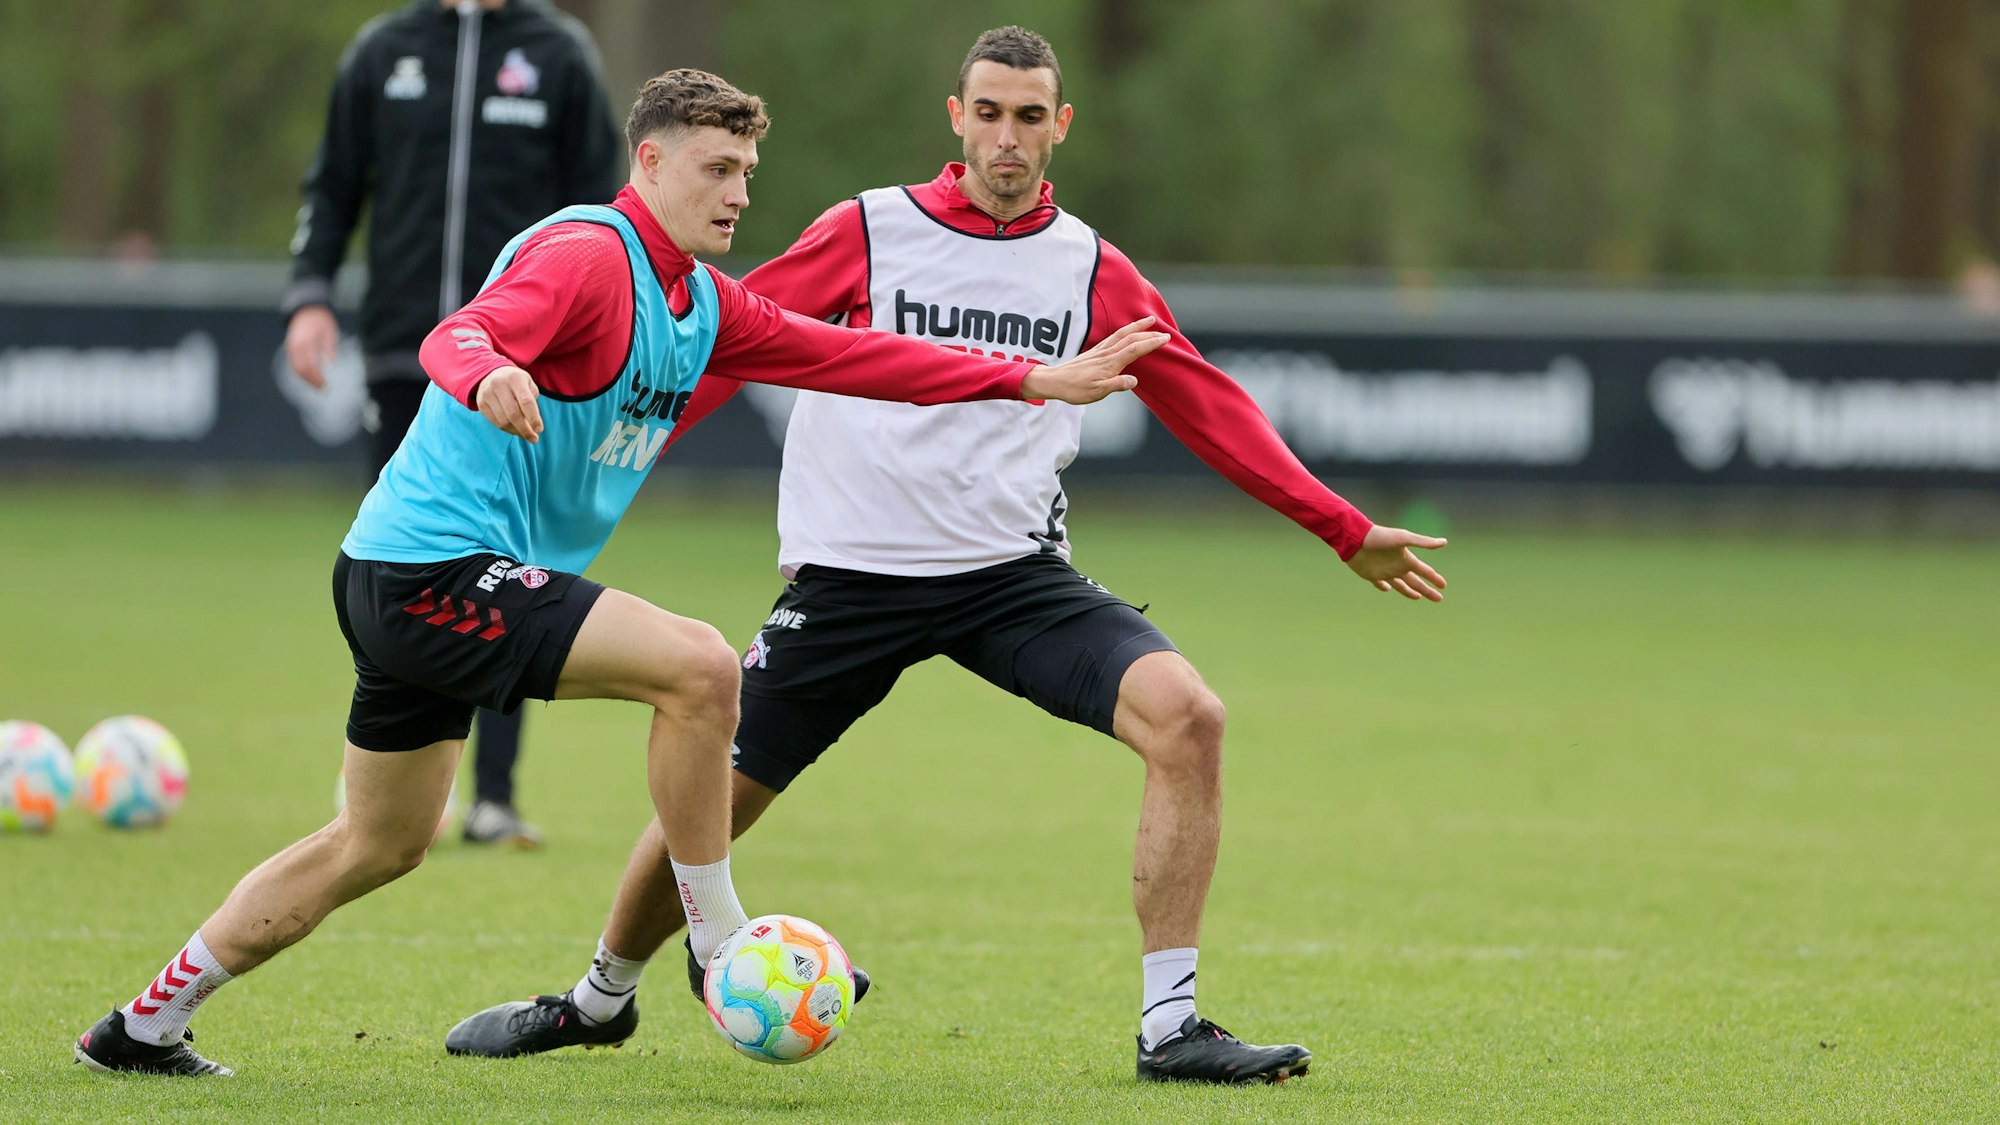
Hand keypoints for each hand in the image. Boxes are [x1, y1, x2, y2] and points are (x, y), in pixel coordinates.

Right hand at [284, 305, 338, 388]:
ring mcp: (291, 346)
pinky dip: (300, 372)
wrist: (307, 309)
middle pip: (301, 368)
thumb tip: (332, 363)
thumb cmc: (322, 320)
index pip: (310, 364)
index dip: (317, 377)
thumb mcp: (330, 331)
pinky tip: (309, 377)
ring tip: (316, 385)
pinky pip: (293, 363)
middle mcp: (296, 345)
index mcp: (307, 341)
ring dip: (305, 378)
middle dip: (311, 381)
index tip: (326, 384)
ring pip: (295, 367)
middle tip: (322, 389)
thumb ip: (329, 347)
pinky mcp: (290, 347)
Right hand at [474, 366, 543, 441]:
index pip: (526, 402)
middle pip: (513, 414)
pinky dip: (508, 430)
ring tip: (525, 434)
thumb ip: (532, 402)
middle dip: (525, 430)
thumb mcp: (528, 384)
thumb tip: (532, 426)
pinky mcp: (481, 403)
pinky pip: (496, 423)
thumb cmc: (517, 382)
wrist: (493, 373)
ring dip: (517, 431)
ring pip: (504, 421)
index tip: (539, 430)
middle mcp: (499, 384)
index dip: (534, 418)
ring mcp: (487, 394)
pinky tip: (515, 429)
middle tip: (534, 439)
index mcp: (515, 378)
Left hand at [1019, 317, 1167, 403]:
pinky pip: (1113, 337)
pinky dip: (1124, 331)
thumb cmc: (1076, 389)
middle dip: (1149, 334)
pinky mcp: (1094, 351)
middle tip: (1165, 331)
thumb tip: (1134, 381)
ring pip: (1122, 334)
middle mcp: (1106, 353)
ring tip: (1148, 320)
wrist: (1055, 381)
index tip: (1165, 338)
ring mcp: (1100, 351)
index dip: (1151, 343)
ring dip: (1137, 327)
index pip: (1135, 349)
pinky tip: (1126, 331)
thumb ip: (1117, 385)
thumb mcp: (1097, 392)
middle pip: (1131, 339)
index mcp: (1110, 363)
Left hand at [1347, 525, 1448, 601]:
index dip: (1434, 578)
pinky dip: (1383, 587)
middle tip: (1438, 599)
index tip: (1443, 586)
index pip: (1424, 571)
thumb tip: (1444, 542)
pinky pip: (1379, 584)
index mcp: (1406, 558)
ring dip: (1409, 591)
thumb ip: (1423, 542)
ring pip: (1400, 585)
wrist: (1355, 538)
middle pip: (1415, 581)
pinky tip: (1387, 589)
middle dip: (1427, 590)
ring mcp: (1384, 571)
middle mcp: (1397, 566)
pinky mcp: (1371, 574)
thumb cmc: (1380, 537)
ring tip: (1418, 597)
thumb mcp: (1403, 538)